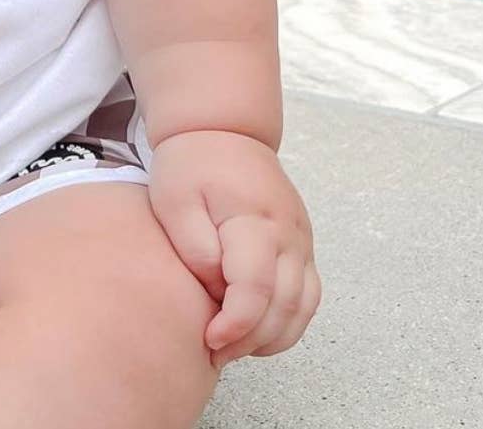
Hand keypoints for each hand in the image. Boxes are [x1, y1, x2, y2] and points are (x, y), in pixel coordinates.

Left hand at [146, 129, 320, 370]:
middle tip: (214, 351)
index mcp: (256, 220)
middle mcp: (289, 234)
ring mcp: (301, 241)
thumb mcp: (175, 201)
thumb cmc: (192, 165)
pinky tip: (256, 332)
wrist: (223, 131)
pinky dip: (287, 323)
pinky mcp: (302, 247)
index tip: (209, 339)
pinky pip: (307, 297)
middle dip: (251, 340)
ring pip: (303, 308)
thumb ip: (196, 249)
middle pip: (285, 306)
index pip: (257, 288)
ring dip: (272, 338)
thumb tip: (218, 290)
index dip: (237, 324)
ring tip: (232, 346)